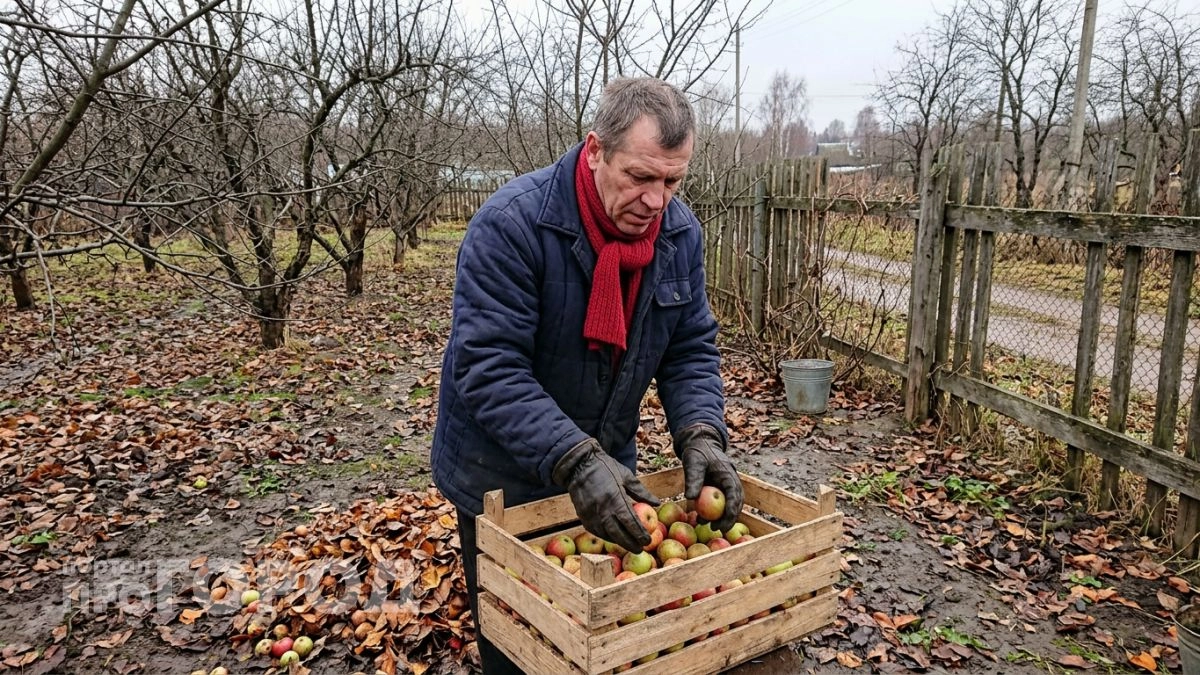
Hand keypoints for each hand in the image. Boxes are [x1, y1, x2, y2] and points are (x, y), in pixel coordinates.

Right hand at [553, 438, 660, 553]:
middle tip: (640, 549)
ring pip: (606, 534)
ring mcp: (590, 514)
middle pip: (618, 533)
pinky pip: (596, 531)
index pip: (629, 522)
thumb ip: (641, 492)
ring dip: (618, 542)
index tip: (648, 540)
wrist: (579, 464)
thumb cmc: (606, 468)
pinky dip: (606, 536)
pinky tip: (614, 538)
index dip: (639, 533)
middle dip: (630, 543)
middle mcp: (602, 508)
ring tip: (629, 545)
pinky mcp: (582, 516)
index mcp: (615, 497)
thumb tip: (657, 504)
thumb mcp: (626, 476)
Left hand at [676, 424, 743, 531]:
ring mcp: (726, 486)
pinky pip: (719, 503)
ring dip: (720, 517)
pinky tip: (699, 519)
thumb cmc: (697, 452)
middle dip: (728, 519)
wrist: (699, 444)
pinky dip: (712, 512)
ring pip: (729, 505)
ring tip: (706, 525)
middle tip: (717, 529)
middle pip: (736, 504)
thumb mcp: (693, 463)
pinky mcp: (719, 489)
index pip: (735, 495)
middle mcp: (731, 481)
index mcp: (729, 475)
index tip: (723, 523)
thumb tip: (691, 498)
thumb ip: (694, 479)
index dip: (731, 511)